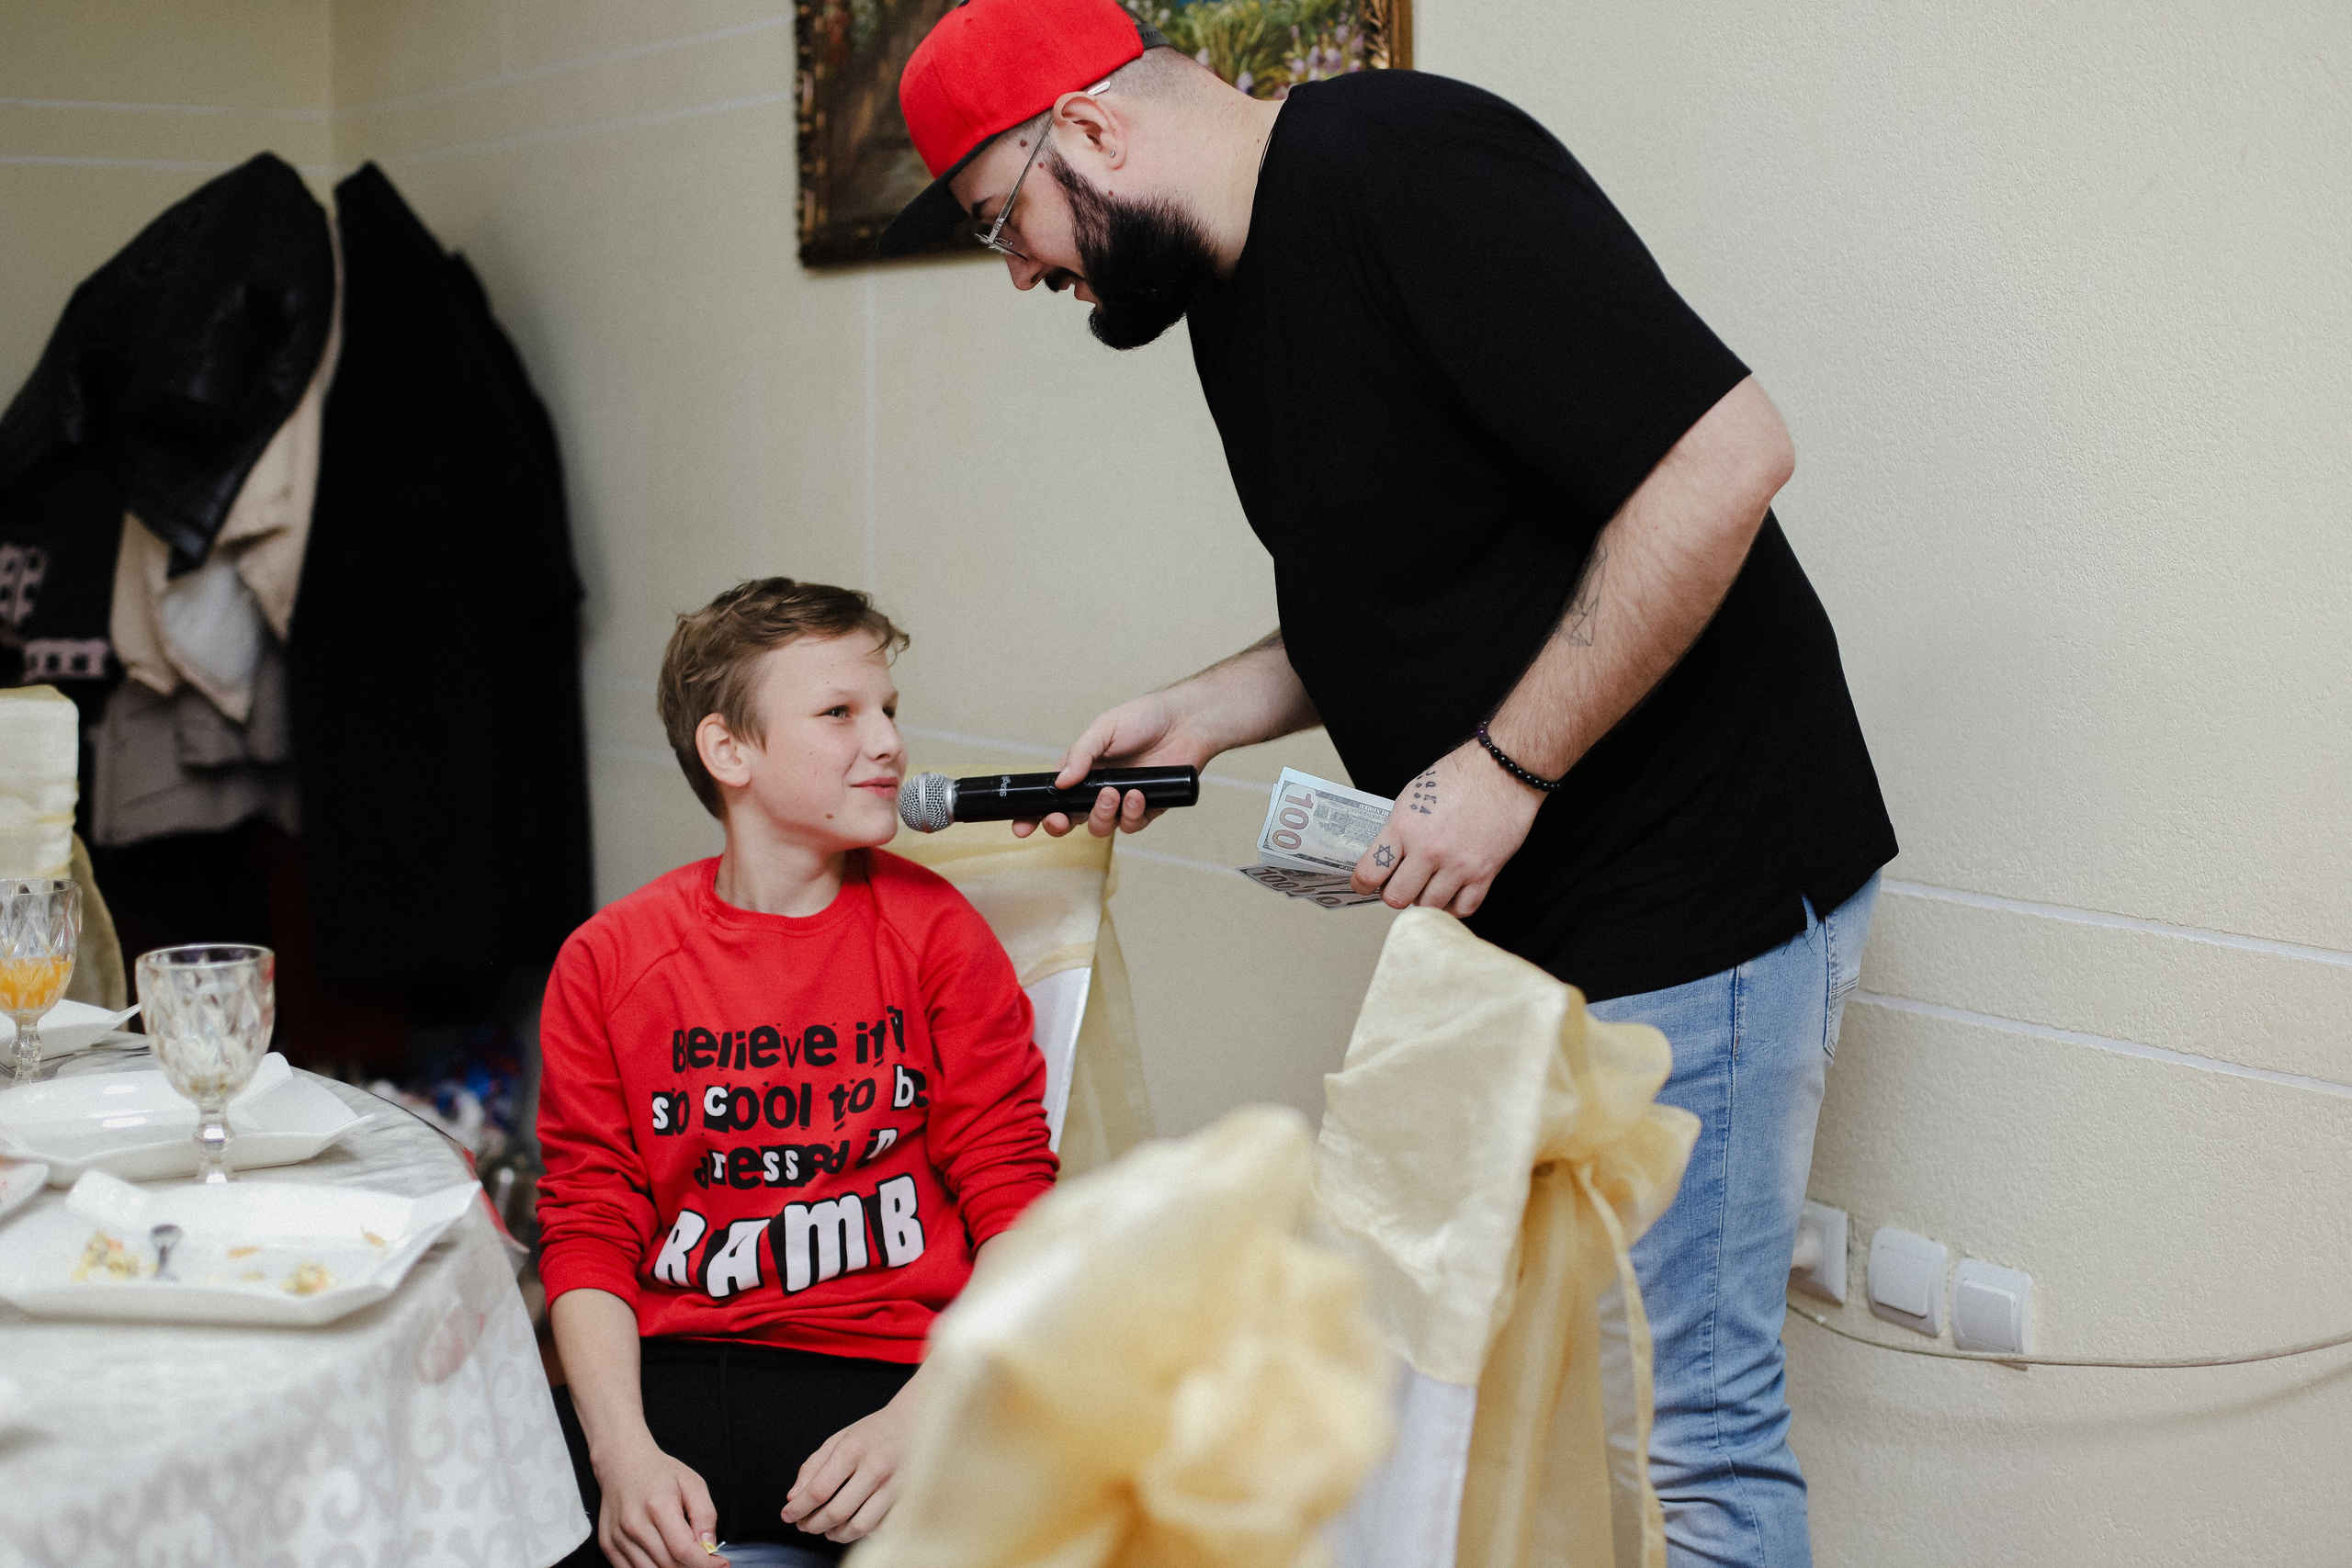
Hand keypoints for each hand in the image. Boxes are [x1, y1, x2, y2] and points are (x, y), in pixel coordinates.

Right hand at [590, 1437, 724, 1567]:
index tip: (721, 1565)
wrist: (622, 1464)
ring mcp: (618, 1537)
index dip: (705, 1564)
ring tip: (684, 1557)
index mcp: (658, 1506)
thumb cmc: (659, 1473)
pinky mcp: (608, 1545)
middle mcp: (634, 1525)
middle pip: (669, 1565)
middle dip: (692, 1567)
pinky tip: (664, 1559)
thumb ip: (705, 1515)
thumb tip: (709, 1547)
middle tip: (705, 1560)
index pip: (683, 1550)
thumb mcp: (693, 1483)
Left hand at [780, 1378, 920, 1542]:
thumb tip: (794, 1497)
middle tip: (805, 1525)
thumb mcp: (839, 1439)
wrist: (919, 1422)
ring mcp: (894, 1486)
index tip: (788, 1514)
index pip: (818, 1490)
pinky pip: (881, 1528)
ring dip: (836, 1534)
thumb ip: (813, 1466)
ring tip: (828, 1529)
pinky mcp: (908, 1499)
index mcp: (853, 1450)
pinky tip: (855, 1525)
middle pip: (836, 1512)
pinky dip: (864, 1533)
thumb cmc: (876, 1432)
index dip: (798, 1508)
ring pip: (859, 1526)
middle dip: (813, 1525)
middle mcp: (875, 1469)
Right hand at [1012, 689, 1214, 840]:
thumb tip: (1060, 781)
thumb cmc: (1144, 719)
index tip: (1021, 826)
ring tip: (1112, 794)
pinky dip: (1131, 814)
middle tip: (1062, 820)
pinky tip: (1138, 795)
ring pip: (1100, 827)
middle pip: (1071, 820)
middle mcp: (1097, 790)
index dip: (1034, 814)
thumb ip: (1080, 755)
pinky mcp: (1146, 810)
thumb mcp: (1104, 729)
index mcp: (1081, 771)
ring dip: (1101, 814)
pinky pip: (1132, 825)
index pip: (1052, 796)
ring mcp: (1121, 802)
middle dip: (1061, 825)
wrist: (1185, 722)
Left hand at [1351, 740, 1542, 916]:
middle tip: (1400, 883)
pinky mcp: (1484, 872)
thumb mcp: (1412, 796)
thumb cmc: (1460, 777)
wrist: (1503, 771)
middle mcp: (1428, 850)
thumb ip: (1398, 831)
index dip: (1362, 884)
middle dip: (1395, 893)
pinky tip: (1450, 894)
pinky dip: (1453, 906)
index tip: (1364, 885)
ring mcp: (1457, 864)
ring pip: (1429, 907)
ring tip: (1428, 884)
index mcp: (1404, 827)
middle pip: (1397, 897)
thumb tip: (1386, 858)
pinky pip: (1463, 908)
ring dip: (1425, 899)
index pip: (1369, 872)